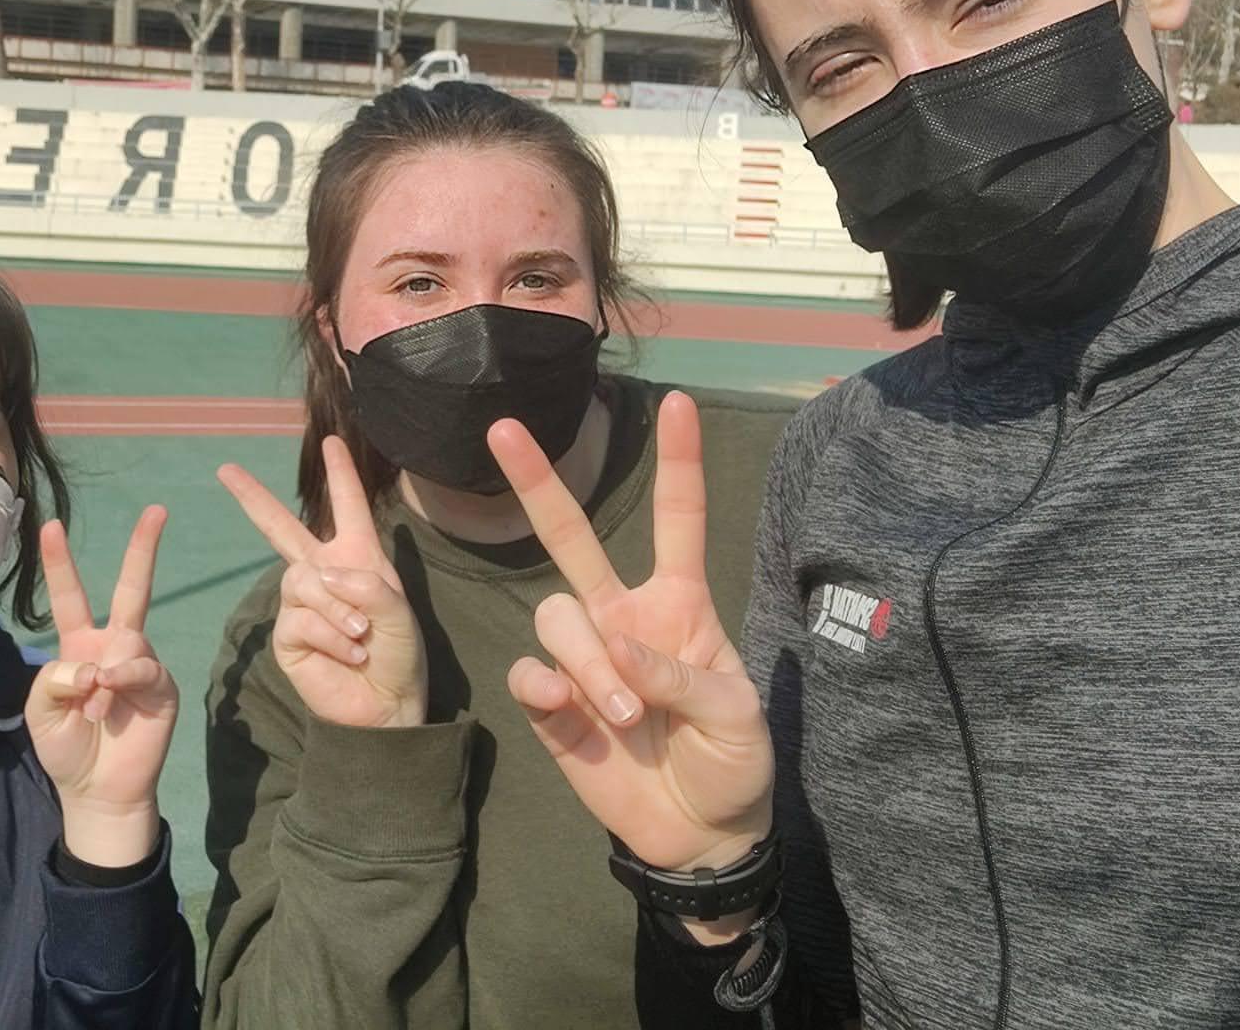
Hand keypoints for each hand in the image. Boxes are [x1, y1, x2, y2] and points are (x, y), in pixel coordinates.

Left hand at [24, 507, 177, 868]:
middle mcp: (113, 646)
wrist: (98, 792)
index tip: (49, 524)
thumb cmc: (66, 747)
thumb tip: (95, 664)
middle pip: (130, 589)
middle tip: (156, 510)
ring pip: (127, 638)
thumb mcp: (40, 709)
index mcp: (79, 645)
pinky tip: (109, 699)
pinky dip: (122, 680)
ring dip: (103, 675)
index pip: (70, 595)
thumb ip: (56, 676)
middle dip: (143, 549)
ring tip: (93, 709)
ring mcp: (140, 664)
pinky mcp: (161, 686)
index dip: (59, 561)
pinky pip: (143, 667)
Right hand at [219, 437, 426, 728]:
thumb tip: (318, 577)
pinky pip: (299, 619)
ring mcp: (300, 604)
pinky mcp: (288, 635)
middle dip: (253, 498)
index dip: (341, 474)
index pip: (347, 506)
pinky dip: (329, 634)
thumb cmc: (398, 654)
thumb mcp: (396, 611)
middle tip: (226, 470)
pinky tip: (349, 652)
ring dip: (336, 608)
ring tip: (360, 635)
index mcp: (357, 558)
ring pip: (302, 581)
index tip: (332, 440)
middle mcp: (324, 574)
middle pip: (281, 528)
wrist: (385, 704)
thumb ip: (363, 585)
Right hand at [498, 392, 773, 922]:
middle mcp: (622, 618)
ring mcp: (584, 659)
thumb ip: (682, 675)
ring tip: (624, 715)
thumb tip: (619, 649)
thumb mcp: (735, 717)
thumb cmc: (732, 762)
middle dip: (537, 483)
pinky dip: (548, 687)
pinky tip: (570, 711)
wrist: (700, 836)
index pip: (679, 521)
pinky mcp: (552, 705)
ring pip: (555, 618)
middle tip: (504, 428)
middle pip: (571, 538)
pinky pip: (529, 674)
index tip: (678, 402)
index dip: (679, 463)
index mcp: (679, 606)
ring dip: (588, 661)